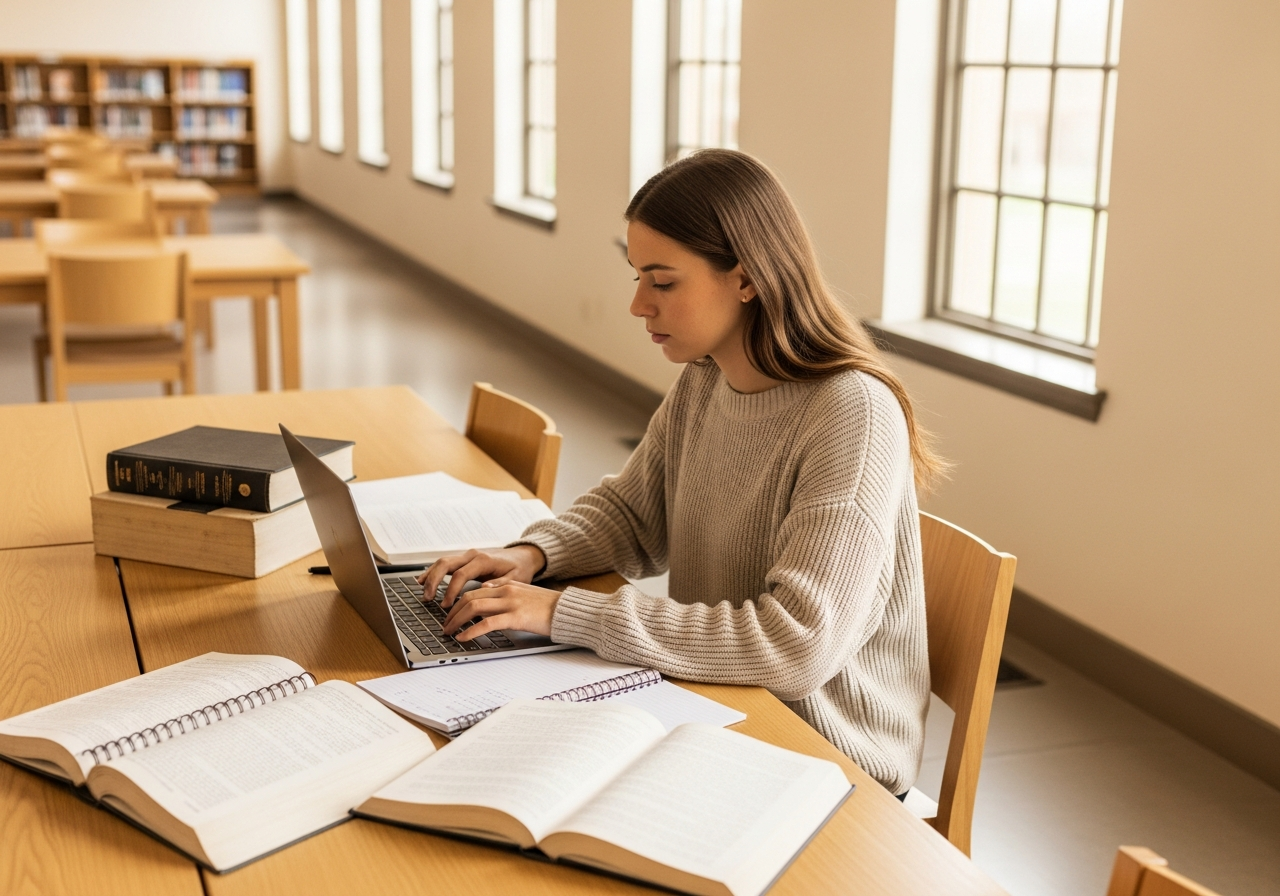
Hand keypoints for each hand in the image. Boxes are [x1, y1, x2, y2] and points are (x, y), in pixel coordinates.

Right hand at [416, 544, 546, 607]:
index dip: (451, 590)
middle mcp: (473, 555)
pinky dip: (433, 571)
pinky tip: (424, 580)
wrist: (523, 556)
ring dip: (430, 576)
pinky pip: (445, 563)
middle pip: (446, 564)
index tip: (446, 605)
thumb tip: (483, 589)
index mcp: (484, 560)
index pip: (461, 574)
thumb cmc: (519, 568)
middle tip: (428, 598)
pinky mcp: (465, 559)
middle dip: (434, 581)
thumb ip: (500, 584)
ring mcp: (467, 555)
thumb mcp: (516, 578)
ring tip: (423, 592)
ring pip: (442, 562)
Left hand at [442, 579, 560, 639]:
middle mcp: (506, 590)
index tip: (450, 613)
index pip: (474, 590)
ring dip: (457, 620)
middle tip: (445, 625)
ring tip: (449, 632)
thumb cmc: (549, 606)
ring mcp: (510, 603)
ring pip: (474, 607)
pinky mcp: (516, 617)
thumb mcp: (525, 592)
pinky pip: (487, 623)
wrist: (567, 610)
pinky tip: (464, 637)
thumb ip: (505, 590)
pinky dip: (471, 630)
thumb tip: (486, 591)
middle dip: (452, 612)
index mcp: (507, 584)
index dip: (458, 602)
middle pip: (469, 597)